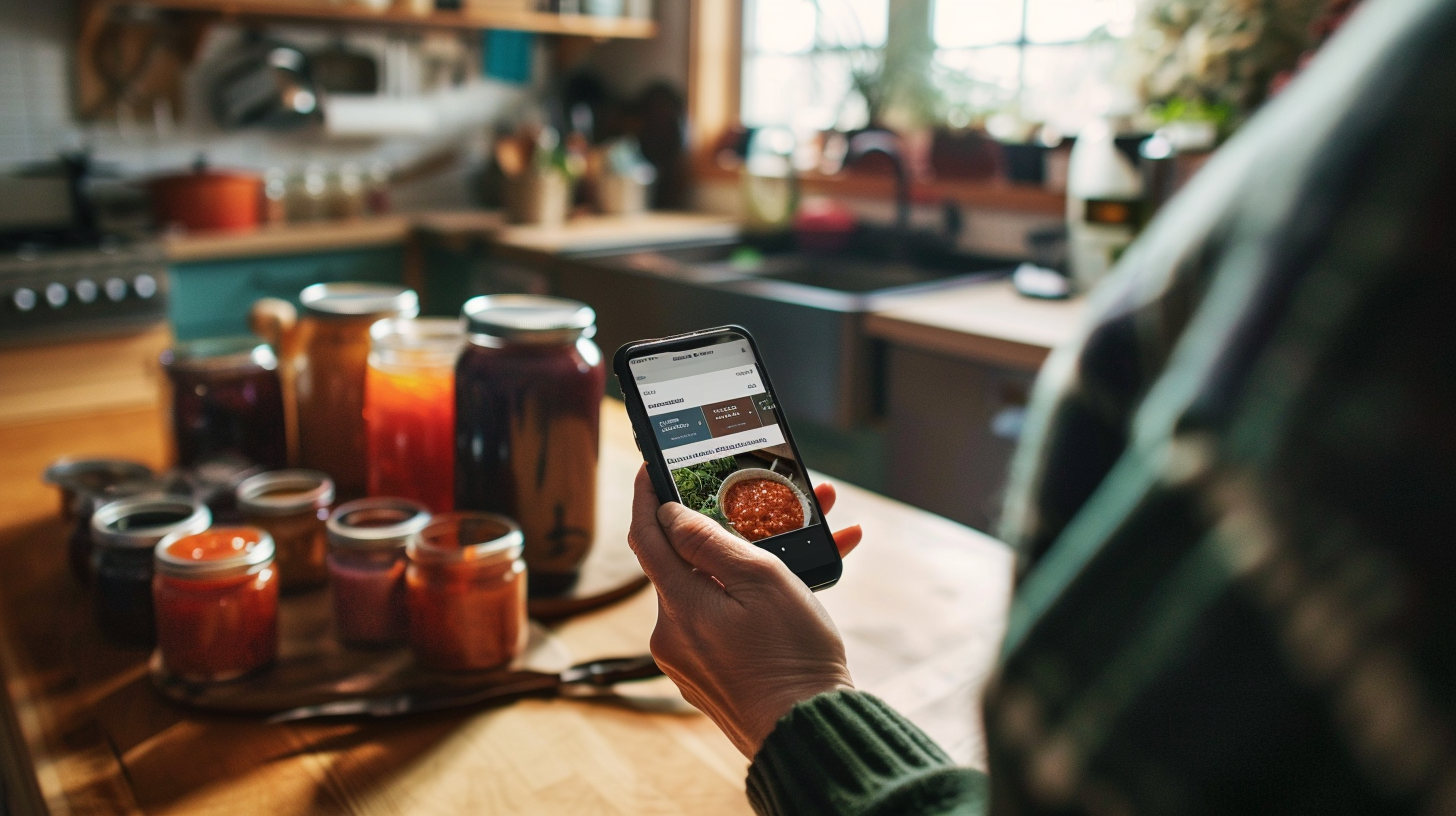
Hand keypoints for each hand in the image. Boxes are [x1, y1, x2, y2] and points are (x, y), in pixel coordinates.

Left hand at [626, 465, 863, 756]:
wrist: (810, 734)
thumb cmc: (792, 656)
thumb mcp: (761, 581)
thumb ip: (709, 542)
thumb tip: (668, 514)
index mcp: (680, 605)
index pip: (647, 534)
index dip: (647, 495)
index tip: (652, 465)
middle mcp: (674, 634)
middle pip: (689, 562)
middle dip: (730, 527)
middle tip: (767, 501)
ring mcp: (692, 659)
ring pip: (717, 591)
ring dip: (759, 563)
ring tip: (816, 538)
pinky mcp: (713, 677)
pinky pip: (728, 623)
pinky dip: (759, 600)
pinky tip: (806, 586)